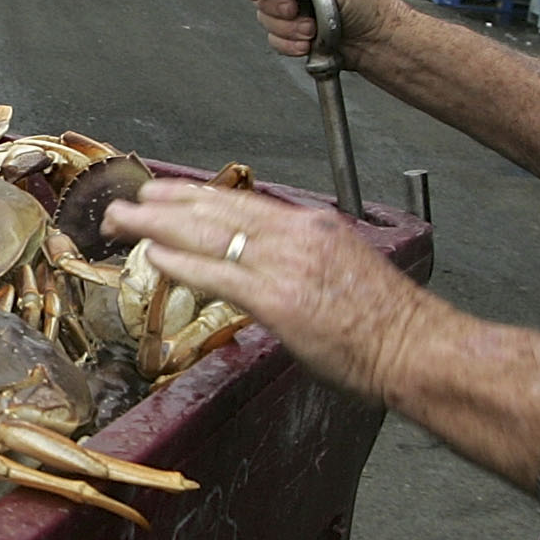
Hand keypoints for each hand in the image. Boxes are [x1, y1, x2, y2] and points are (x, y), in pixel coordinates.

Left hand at [103, 179, 439, 404]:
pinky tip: (155, 256)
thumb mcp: (343, 269)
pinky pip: (218, 274)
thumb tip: (269, 267)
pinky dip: (182, 262)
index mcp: (313, 225)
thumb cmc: (386, 321)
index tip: (167, 193)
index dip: (198, 196)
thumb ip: (303, 261)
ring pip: (209, 233)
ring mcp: (285, 265)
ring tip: (124, 220)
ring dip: (158, 224)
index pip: (243, 201)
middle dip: (166, 202)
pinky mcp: (277, 300)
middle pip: (217, 208)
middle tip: (129, 200)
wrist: (415, 346)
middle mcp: (296, 235)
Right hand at [247, 0, 400, 62]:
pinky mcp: (296, 31)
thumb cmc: (372, 5)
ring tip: (311, 30)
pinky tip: (307, 43)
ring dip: (287, 30)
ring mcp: (297, 8)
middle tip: (297, 12)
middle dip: (278, 8)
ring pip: (267, 18)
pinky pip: (275, 39)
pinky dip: (288, 45)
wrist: (379, 42)